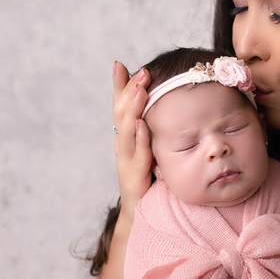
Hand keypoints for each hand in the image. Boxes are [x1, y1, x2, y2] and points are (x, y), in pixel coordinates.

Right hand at [112, 60, 152, 211]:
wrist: (140, 214)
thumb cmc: (149, 177)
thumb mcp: (150, 146)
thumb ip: (152, 125)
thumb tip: (160, 99)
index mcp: (125, 136)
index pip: (119, 105)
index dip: (119, 85)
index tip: (118, 64)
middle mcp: (122, 145)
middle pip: (120, 114)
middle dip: (128, 91)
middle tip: (140, 73)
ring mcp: (126, 161)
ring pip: (127, 131)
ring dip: (133, 109)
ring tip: (140, 91)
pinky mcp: (134, 177)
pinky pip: (137, 156)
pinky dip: (139, 140)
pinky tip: (142, 126)